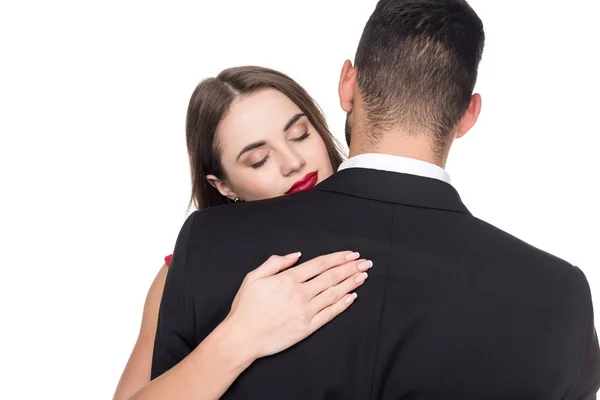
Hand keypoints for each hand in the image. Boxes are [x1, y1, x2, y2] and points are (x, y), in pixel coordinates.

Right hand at [222, 251, 371, 360]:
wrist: (242, 337)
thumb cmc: (246, 307)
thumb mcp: (254, 277)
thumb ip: (275, 262)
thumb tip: (296, 255)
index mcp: (289, 279)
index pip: (320, 264)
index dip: (338, 258)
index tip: (351, 254)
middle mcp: (301, 294)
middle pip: (332, 277)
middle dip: (351, 268)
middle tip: (366, 263)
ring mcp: (306, 311)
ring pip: (334, 294)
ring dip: (351, 283)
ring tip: (363, 276)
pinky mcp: (307, 328)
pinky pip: (329, 314)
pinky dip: (342, 305)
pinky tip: (352, 297)